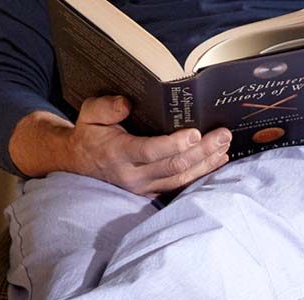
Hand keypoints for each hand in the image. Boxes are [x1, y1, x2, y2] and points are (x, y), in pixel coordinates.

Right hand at [9, 97, 230, 194]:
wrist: (78, 164)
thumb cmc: (88, 134)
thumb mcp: (89, 113)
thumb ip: (106, 107)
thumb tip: (127, 103)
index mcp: (119, 154)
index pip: (152, 151)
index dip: (175, 144)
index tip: (195, 133)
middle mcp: (134, 176)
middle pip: (174, 166)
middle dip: (201, 151)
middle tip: (223, 135)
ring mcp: (144, 188)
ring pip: (180, 179)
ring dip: (205, 165)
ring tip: (225, 148)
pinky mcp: (151, 193)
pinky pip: (179, 186)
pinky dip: (199, 175)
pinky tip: (216, 163)